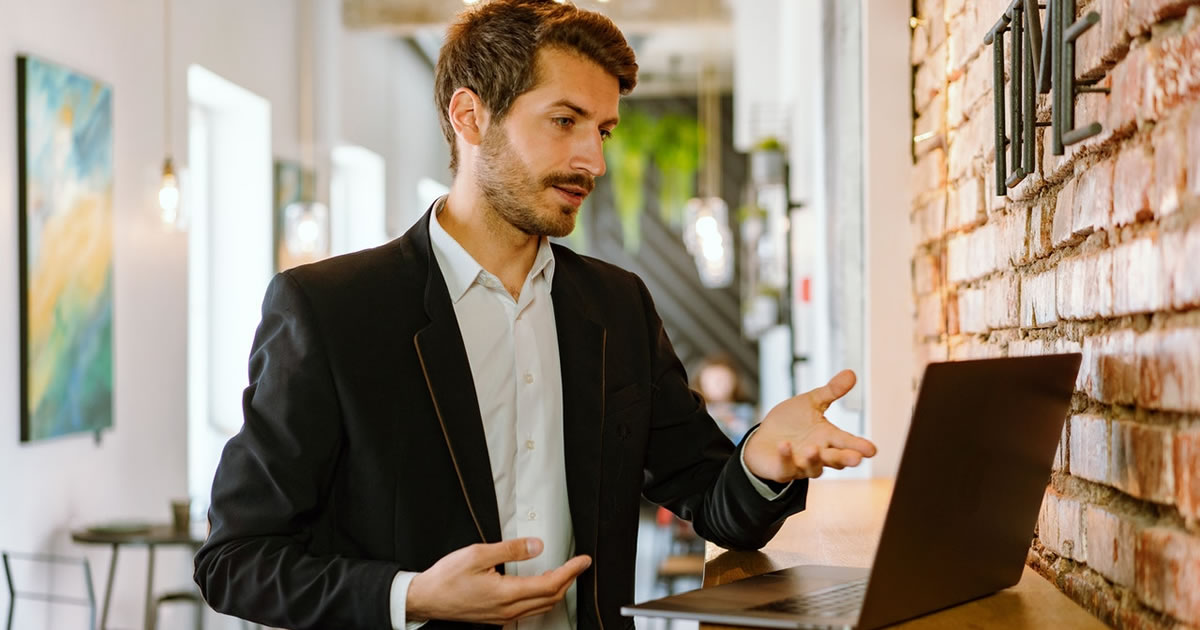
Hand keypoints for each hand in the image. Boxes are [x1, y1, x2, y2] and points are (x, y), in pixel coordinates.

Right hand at [406, 537, 590, 624]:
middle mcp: (508, 609)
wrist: (426, 598)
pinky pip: (529, 610)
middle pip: (550, 598)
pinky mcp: (498, 616)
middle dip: (569, 580)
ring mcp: (503, 615)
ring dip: (557, 590)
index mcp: (506, 593)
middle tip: (579, 565)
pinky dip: (542, 597)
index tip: (582, 561)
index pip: (550, 584)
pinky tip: (540, 586)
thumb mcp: (478, 554)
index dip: (570, 571)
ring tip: (565, 573)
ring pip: (541, 606)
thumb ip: (510, 550)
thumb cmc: (447, 578)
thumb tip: (536, 546)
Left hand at [743, 369, 876, 482]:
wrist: (762, 439)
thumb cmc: (790, 423)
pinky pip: (785, 467)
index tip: (872, 450)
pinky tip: (785, 445)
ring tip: (813, 448)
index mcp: (827, 438)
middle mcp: (818, 454)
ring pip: (813, 468)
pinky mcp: (782, 470)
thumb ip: (831, 391)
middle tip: (856, 459)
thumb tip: (851, 373)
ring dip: (814, 459)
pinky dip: (785, 457)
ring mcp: (800, 465)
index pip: (847, 442)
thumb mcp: (811, 403)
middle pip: (835, 459)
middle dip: (845, 458)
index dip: (859, 446)